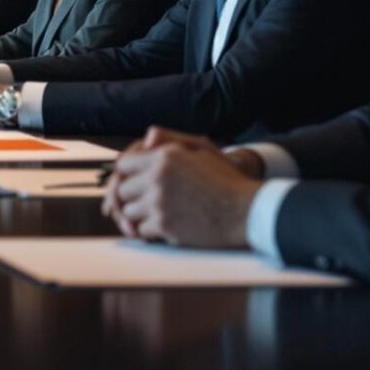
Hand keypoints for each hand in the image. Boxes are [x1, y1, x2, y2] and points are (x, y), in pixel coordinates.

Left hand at [103, 127, 261, 247]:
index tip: (134, 184)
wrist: (247, 210)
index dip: (126, 175)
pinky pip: (141, 230)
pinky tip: (164, 227)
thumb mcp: (202, 150)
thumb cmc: (226, 180)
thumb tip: (147, 138)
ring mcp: (159, 202)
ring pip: (128, 212)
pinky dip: (150, 231)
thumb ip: (171, 141)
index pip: (123, 165)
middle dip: (132, 197)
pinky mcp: (164, 225)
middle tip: (145, 203)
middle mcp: (157, 177)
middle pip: (122, 190)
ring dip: (139, 216)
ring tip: (156, 214)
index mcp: (165, 156)